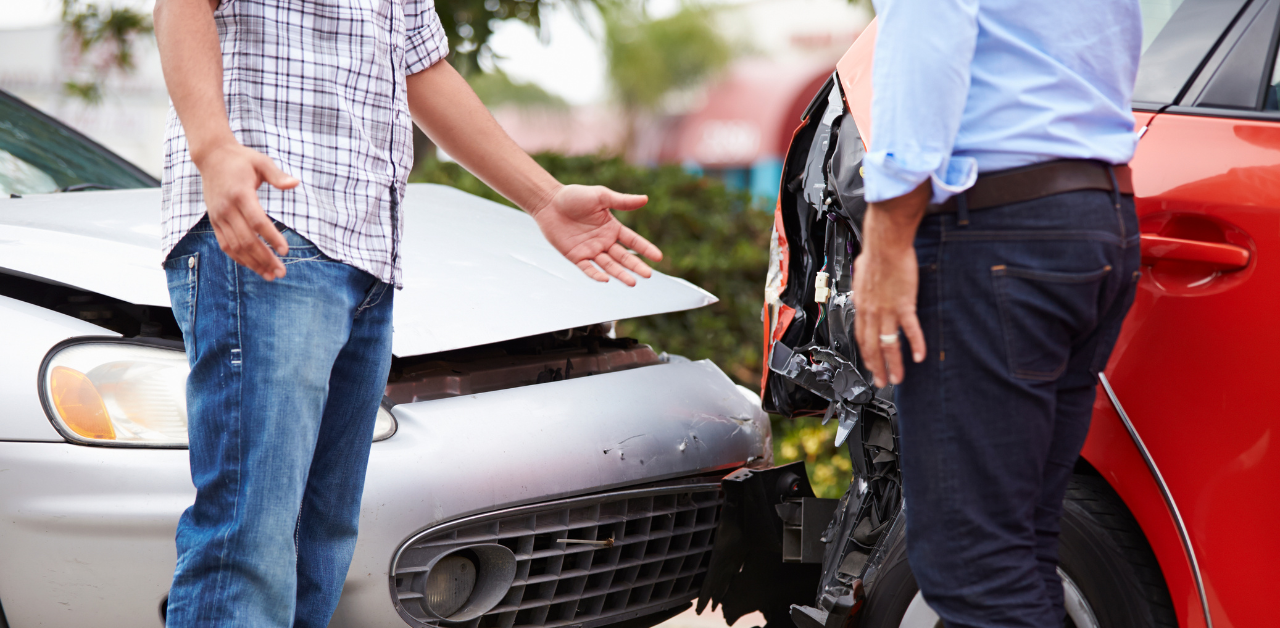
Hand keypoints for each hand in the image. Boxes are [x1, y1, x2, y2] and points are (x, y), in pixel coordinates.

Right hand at [196, 143, 299, 280]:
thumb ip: (277, 175)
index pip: (257, 221)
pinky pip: (226, 245)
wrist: (212, 157)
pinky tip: (254, 267)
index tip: (286, 251)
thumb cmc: (242, 160)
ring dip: (253, 263)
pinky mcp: (214, 221)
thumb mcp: (261, 162)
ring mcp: (218, 216)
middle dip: (265, 258)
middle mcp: (227, 208)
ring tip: (271, 275)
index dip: (271, 237)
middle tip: (282, 272)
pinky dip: (239, 258)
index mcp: (240, 194)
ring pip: (235, 246)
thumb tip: (296, 183)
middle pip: (247, 240)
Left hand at [530, 184, 662, 285]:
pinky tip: (606, 279)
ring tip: (632, 282)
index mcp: (612, 227)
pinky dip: (596, 275)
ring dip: (620, 274)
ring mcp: (590, 250)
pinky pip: (588, 268)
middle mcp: (604, 241)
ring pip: (609, 265)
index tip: (658, 257)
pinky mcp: (575, 256)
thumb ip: (622, 201)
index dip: (645, 249)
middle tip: (647, 275)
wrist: (548, 202)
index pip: (633, 241)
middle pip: (623, 257)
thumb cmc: (574, 196)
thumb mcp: (601, 196)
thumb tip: (645, 199)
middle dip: (636, 266)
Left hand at [852, 182, 930, 386]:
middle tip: (881, 381)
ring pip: (888, 344)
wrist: (886, 244)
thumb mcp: (862, 274)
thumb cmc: (876, 253)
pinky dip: (915, 344)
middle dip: (876, 367)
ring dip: (893, 363)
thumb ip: (864, 287)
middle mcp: (871, 311)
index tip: (869, 365)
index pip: (860, 336)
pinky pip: (909, 329)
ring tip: (897, 378)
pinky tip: (919, 356)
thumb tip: (864, 287)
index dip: (865, 353)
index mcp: (861, 305)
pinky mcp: (903, 304)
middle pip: (871, 346)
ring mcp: (887, 310)